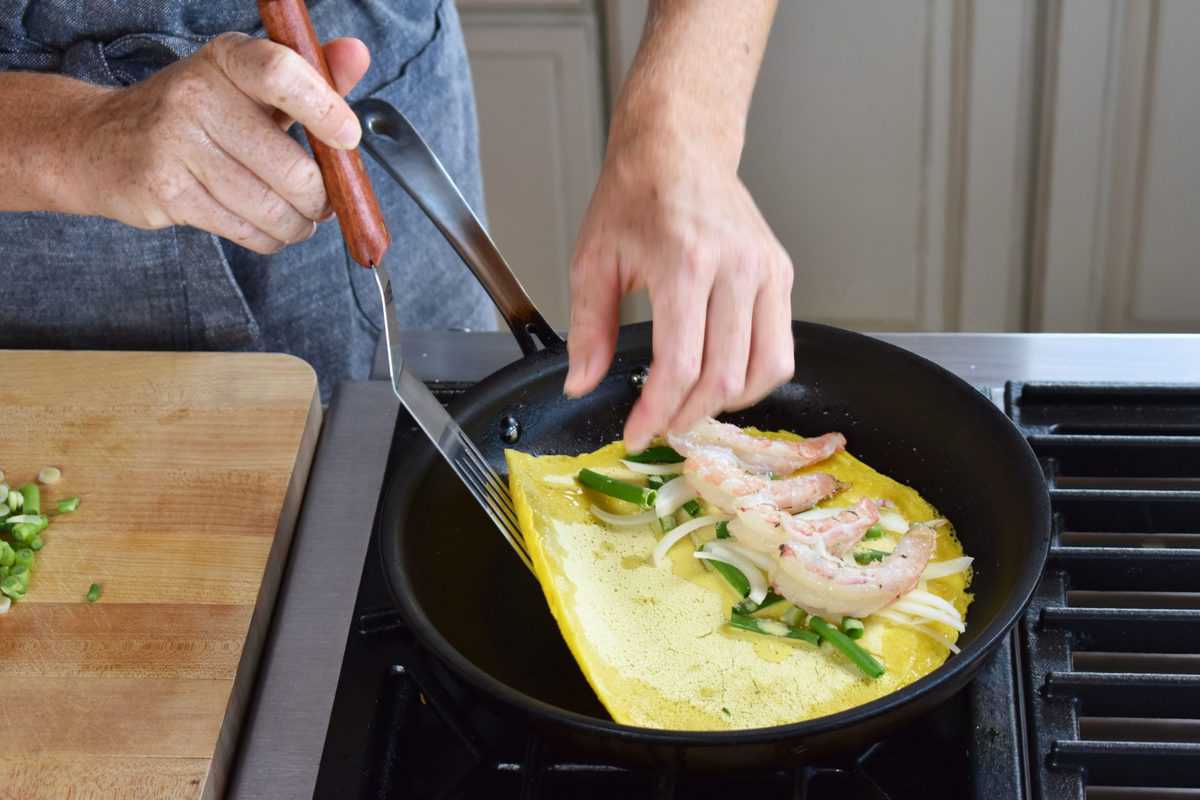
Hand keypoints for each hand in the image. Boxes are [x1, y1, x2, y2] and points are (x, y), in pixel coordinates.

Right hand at [69, 34, 369, 253]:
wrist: (101, 141)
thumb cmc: (194, 114)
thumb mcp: (247, 85)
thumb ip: (309, 76)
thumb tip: (356, 55)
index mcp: (226, 59)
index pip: (281, 74)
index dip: (326, 111)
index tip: (348, 138)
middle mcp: (196, 94)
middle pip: (292, 168)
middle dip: (322, 199)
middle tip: (323, 202)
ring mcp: (177, 144)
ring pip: (273, 209)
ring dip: (298, 225)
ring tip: (298, 219)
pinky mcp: (167, 192)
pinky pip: (246, 230)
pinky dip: (269, 238)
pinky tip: (266, 227)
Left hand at [563, 128, 794, 451]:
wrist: (680, 147)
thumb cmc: (636, 196)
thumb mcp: (593, 259)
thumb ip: (589, 328)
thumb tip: (581, 383)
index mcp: (685, 262)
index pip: (681, 364)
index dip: (658, 412)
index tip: (637, 433)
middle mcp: (735, 267)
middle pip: (724, 376)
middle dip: (688, 416)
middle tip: (660, 427)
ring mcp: (766, 270)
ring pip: (765, 370)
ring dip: (727, 405)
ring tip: (691, 407)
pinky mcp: (782, 273)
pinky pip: (780, 348)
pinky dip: (753, 377)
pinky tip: (721, 379)